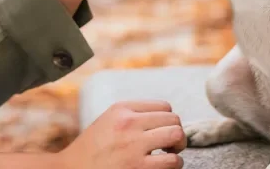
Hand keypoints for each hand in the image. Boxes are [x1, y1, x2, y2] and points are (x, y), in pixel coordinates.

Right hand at [58, 101, 185, 168]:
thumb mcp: (108, 121)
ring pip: (177, 136)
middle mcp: (128, 124)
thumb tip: (166, 120)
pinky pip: (172, 162)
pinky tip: (163, 168)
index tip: (161, 133)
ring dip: (178, 149)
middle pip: (174, 120)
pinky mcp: (137, 168)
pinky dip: (174, 165)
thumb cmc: (92, 149)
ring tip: (169, 156)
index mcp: (122, 109)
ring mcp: (133, 146)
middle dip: (177, 133)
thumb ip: (133, 115)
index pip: (164, 107)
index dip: (167, 122)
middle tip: (170, 146)